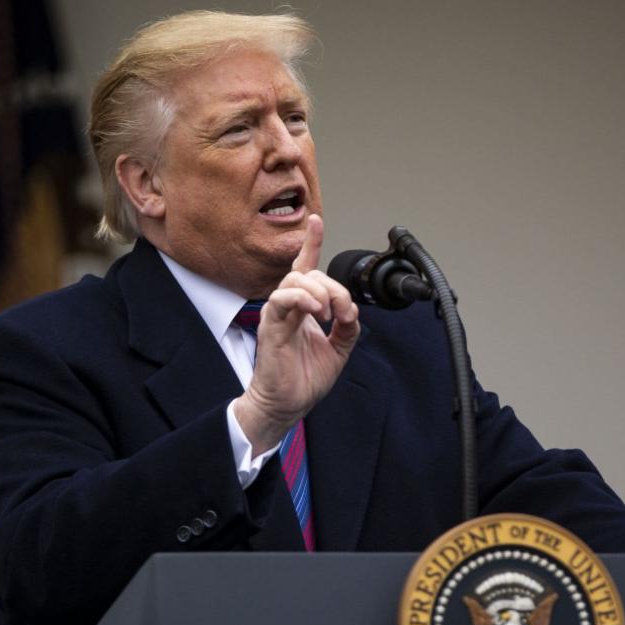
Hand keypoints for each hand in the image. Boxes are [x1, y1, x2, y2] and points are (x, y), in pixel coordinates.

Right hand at [234, 214, 359, 451]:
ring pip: (295, 281)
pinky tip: (315, 311)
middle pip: (309, 274)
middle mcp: (290, 307)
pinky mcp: (271, 325)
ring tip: (328, 313)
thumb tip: (353, 310)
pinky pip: (282, 299)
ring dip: (319, 291)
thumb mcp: (339, 350)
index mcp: (304, 309)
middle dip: (333, 286)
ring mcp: (279, 314)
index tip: (316, 221)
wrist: (288, 404)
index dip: (311, 244)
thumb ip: (348, 327)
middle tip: (343, 311)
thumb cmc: (305, 379)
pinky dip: (301, 299)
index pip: (306, 270)